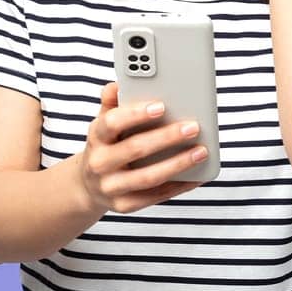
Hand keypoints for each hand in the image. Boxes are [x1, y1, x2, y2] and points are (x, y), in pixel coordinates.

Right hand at [76, 81, 208, 213]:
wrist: (89, 185)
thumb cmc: (107, 145)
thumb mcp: (104, 122)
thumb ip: (113, 103)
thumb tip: (118, 84)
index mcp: (96, 136)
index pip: (112, 122)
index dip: (136, 114)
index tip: (161, 106)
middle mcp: (99, 163)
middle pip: (135, 149)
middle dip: (167, 137)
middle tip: (193, 127)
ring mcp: (110, 187)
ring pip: (148, 177)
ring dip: (178, 164)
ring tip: (202, 151)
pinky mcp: (124, 206)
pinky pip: (155, 197)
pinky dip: (179, 186)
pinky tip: (198, 175)